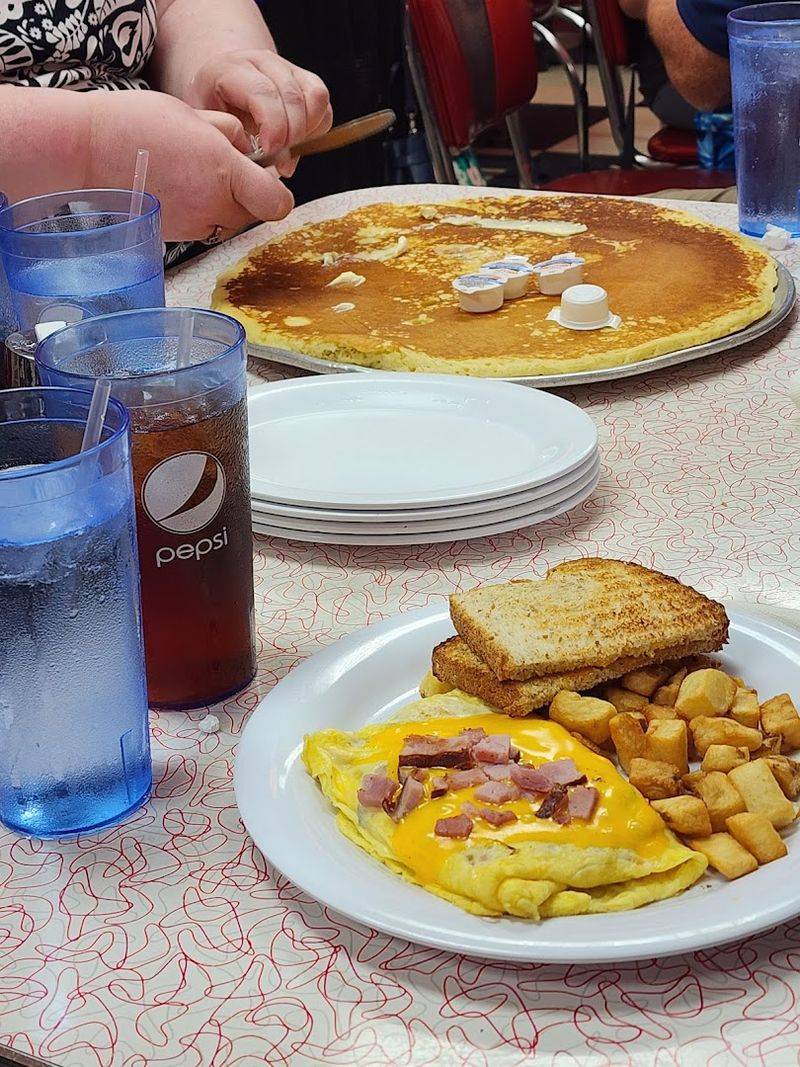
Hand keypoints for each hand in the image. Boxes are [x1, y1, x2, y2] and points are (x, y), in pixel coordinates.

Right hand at [86, 90, 293, 241]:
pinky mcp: (179, 236)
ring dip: (225, 203)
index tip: (264, 175)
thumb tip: (246, 147)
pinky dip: (202, 212)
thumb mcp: (193, 114)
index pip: (278, 202)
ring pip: (231, 221)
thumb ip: (228, 134)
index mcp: (225, 172)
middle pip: (256, 213)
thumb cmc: (136, 125)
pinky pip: (206, 226)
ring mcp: (197, 226)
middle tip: (223, 168)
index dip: (276, 190)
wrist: (88, 153)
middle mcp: (215, 206)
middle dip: (249, 193)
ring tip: (194, 175)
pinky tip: (178, 189)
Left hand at [186, 50, 331, 174]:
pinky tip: (299, 141)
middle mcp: (260, 61)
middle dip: (292, 135)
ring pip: (315, 98)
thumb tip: (263, 171)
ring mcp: (286, 67)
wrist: (219, 90)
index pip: (263, 92)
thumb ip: (232, 144)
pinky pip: (323, 104)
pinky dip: (317, 128)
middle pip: (293, 96)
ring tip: (289, 152)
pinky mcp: (304, 78)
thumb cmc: (212, 115)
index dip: (273, 126)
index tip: (270, 151)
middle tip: (280, 160)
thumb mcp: (210, 129)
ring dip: (308, 132)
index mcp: (229, 70)